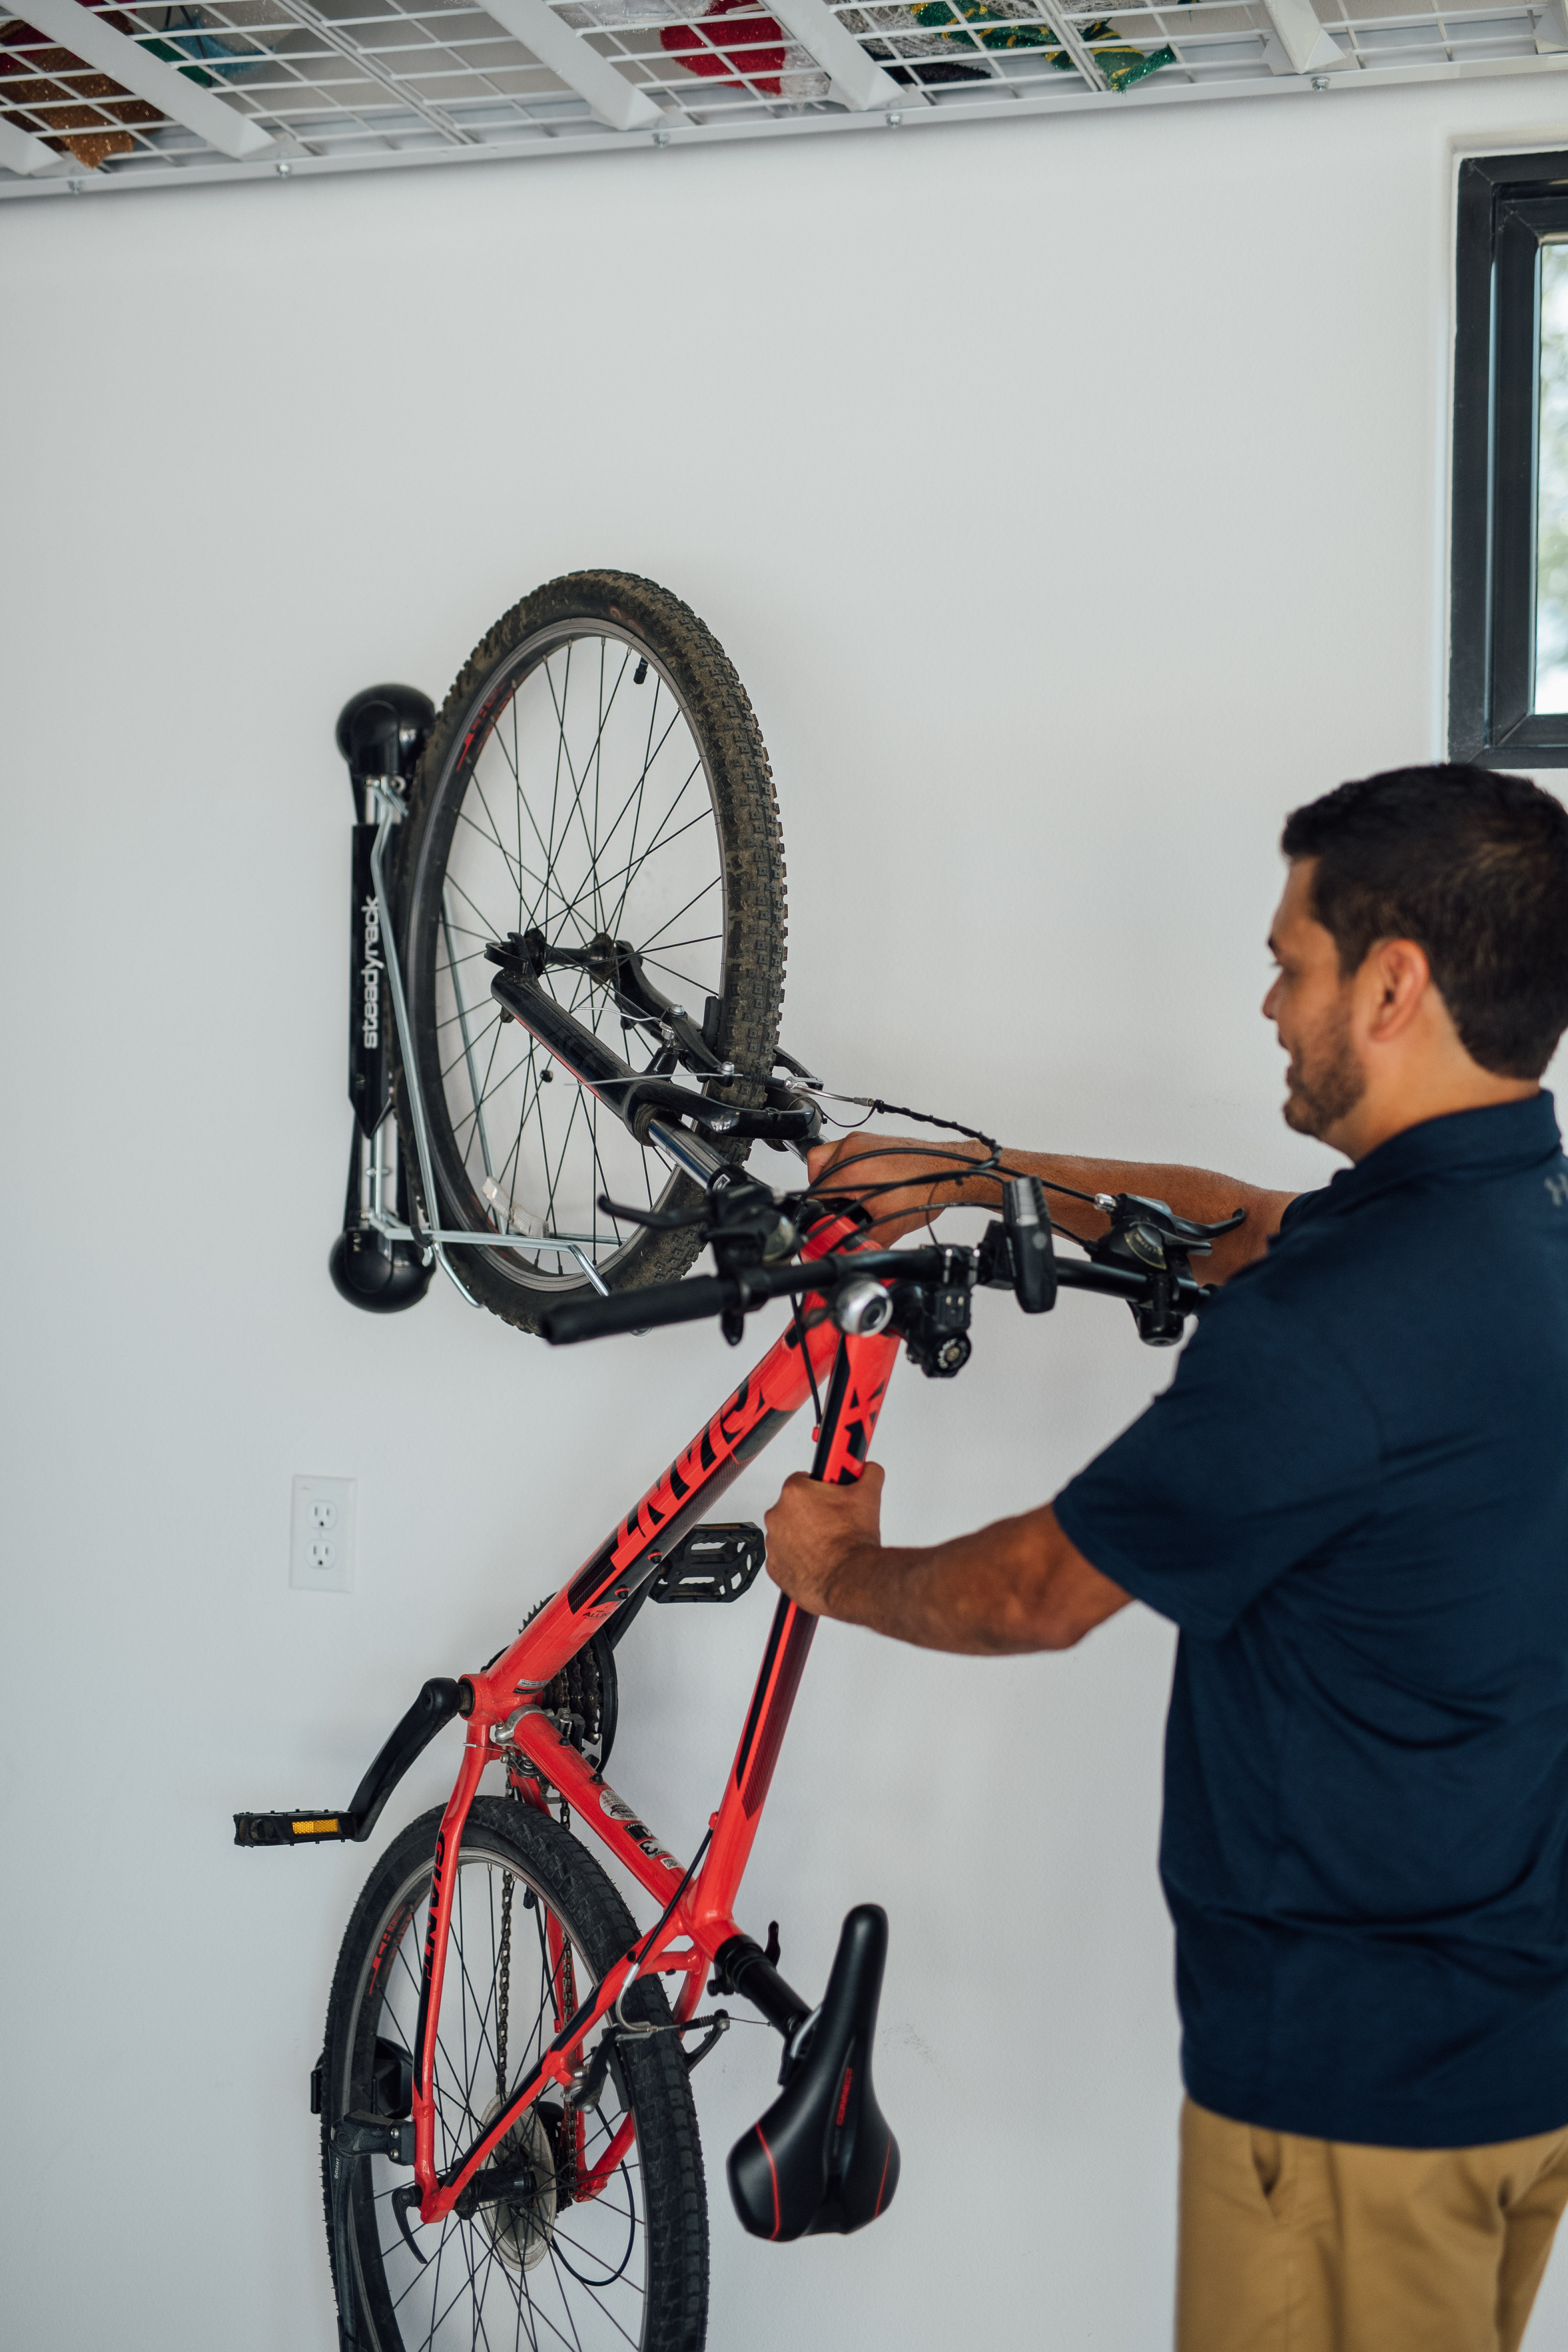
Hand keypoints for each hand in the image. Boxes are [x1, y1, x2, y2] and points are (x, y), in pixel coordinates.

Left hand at [764, 1462, 885, 1617]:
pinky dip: (797, 1558)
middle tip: (834, 1522)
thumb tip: (867, 1469)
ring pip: (788, 1532)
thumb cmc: (853, 1542)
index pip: (804, 1479)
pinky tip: (819, 1559)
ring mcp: (773, 1543)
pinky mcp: (774, 1568)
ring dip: (804, 1535)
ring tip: (829, 1543)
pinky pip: (784, 1557)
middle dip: (813, 1512)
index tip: (830, 1494)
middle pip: (795, 1506)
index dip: (821, 1487)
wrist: (850, 1580)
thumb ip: (867, 1473)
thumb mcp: (869, 1495)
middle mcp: (777, 1515)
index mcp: (795, 1492)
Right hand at [807, 1135, 989, 1245]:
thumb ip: (866, 1241)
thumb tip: (853, 1252)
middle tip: (840, 1209)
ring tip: (846, 1194)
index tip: (829, 1220)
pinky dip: (842, 1166)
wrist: (949, 1171)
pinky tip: (859, 1181)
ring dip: (830, 1178)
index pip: (816, 1193)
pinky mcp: (868, 1138)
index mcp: (851, 1171)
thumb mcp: (891, 1225)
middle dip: (825, 1196)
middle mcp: (852, 1150)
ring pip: (825, 1159)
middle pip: (816, 1175)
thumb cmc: (925, 1190)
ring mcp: (859, 1141)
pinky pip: (841, 1151)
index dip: (821, 1212)